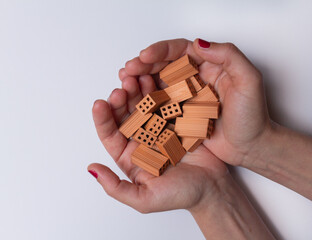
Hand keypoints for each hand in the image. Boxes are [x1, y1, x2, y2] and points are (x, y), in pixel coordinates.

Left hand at [88, 83, 227, 212]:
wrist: (212, 188)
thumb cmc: (180, 195)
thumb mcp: (144, 199)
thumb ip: (116, 187)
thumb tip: (92, 169)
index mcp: (130, 156)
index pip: (111, 134)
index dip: (103, 119)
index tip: (100, 104)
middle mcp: (141, 140)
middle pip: (125, 116)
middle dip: (121, 100)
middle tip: (121, 88)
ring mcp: (158, 128)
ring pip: (143, 105)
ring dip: (138, 91)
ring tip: (136, 79)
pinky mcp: (175, 120)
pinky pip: (164, 103)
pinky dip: (158, 91)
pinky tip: (154, 80)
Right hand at [120, 38, 271, 165]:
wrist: (252, 146)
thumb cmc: (253, 116)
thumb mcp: (249, 80)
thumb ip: (229, 55)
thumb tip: (199, 43)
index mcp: (209, 66)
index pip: (181, 51)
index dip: (161, 51)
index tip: (145, 56)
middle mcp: (194, 79)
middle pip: (164, 66)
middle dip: (144, 65)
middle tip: (128, 69)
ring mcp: (186, 97)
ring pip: (158, 83)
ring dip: (140, 81)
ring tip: (125, 81)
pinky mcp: (180, 114)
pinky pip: (160, 104)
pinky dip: (145, 100)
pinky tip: (134, 99)